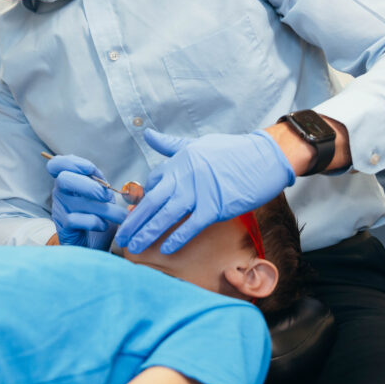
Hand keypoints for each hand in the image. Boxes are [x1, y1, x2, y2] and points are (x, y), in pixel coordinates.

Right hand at [47, 154, 128, 249]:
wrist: (92, 246)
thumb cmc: (97, 217)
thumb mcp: (101, 197)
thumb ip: (102, 185)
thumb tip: (109, 185)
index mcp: (69, 181)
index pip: (57, 164)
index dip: (72, 163)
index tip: (90, 170)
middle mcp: (60, 193)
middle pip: (64, 179)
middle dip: (90, 186)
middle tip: (107, 197)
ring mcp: (60, 210)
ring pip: (77, 202)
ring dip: (104, 209)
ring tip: (120, 216)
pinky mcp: (64, 228)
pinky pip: (76, 220)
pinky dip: (94, 222)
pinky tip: (103, 225)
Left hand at [114, 129, 295, 254]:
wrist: (263, 158)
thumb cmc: (232, 152)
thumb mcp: (197, 144)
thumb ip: (170, 145)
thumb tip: (147, 134)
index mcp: (179, 161)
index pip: (153, 183)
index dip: (141, 200)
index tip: (133, 214)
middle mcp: (184, 177)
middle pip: (152, 202)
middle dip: (134, 221)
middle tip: (121, 237)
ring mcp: (198, 193)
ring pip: (165, 216)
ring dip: (147, 233)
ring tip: (134, 247)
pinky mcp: (214, 207)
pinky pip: (190, 226)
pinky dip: (177, 238)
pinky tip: (165, 249)